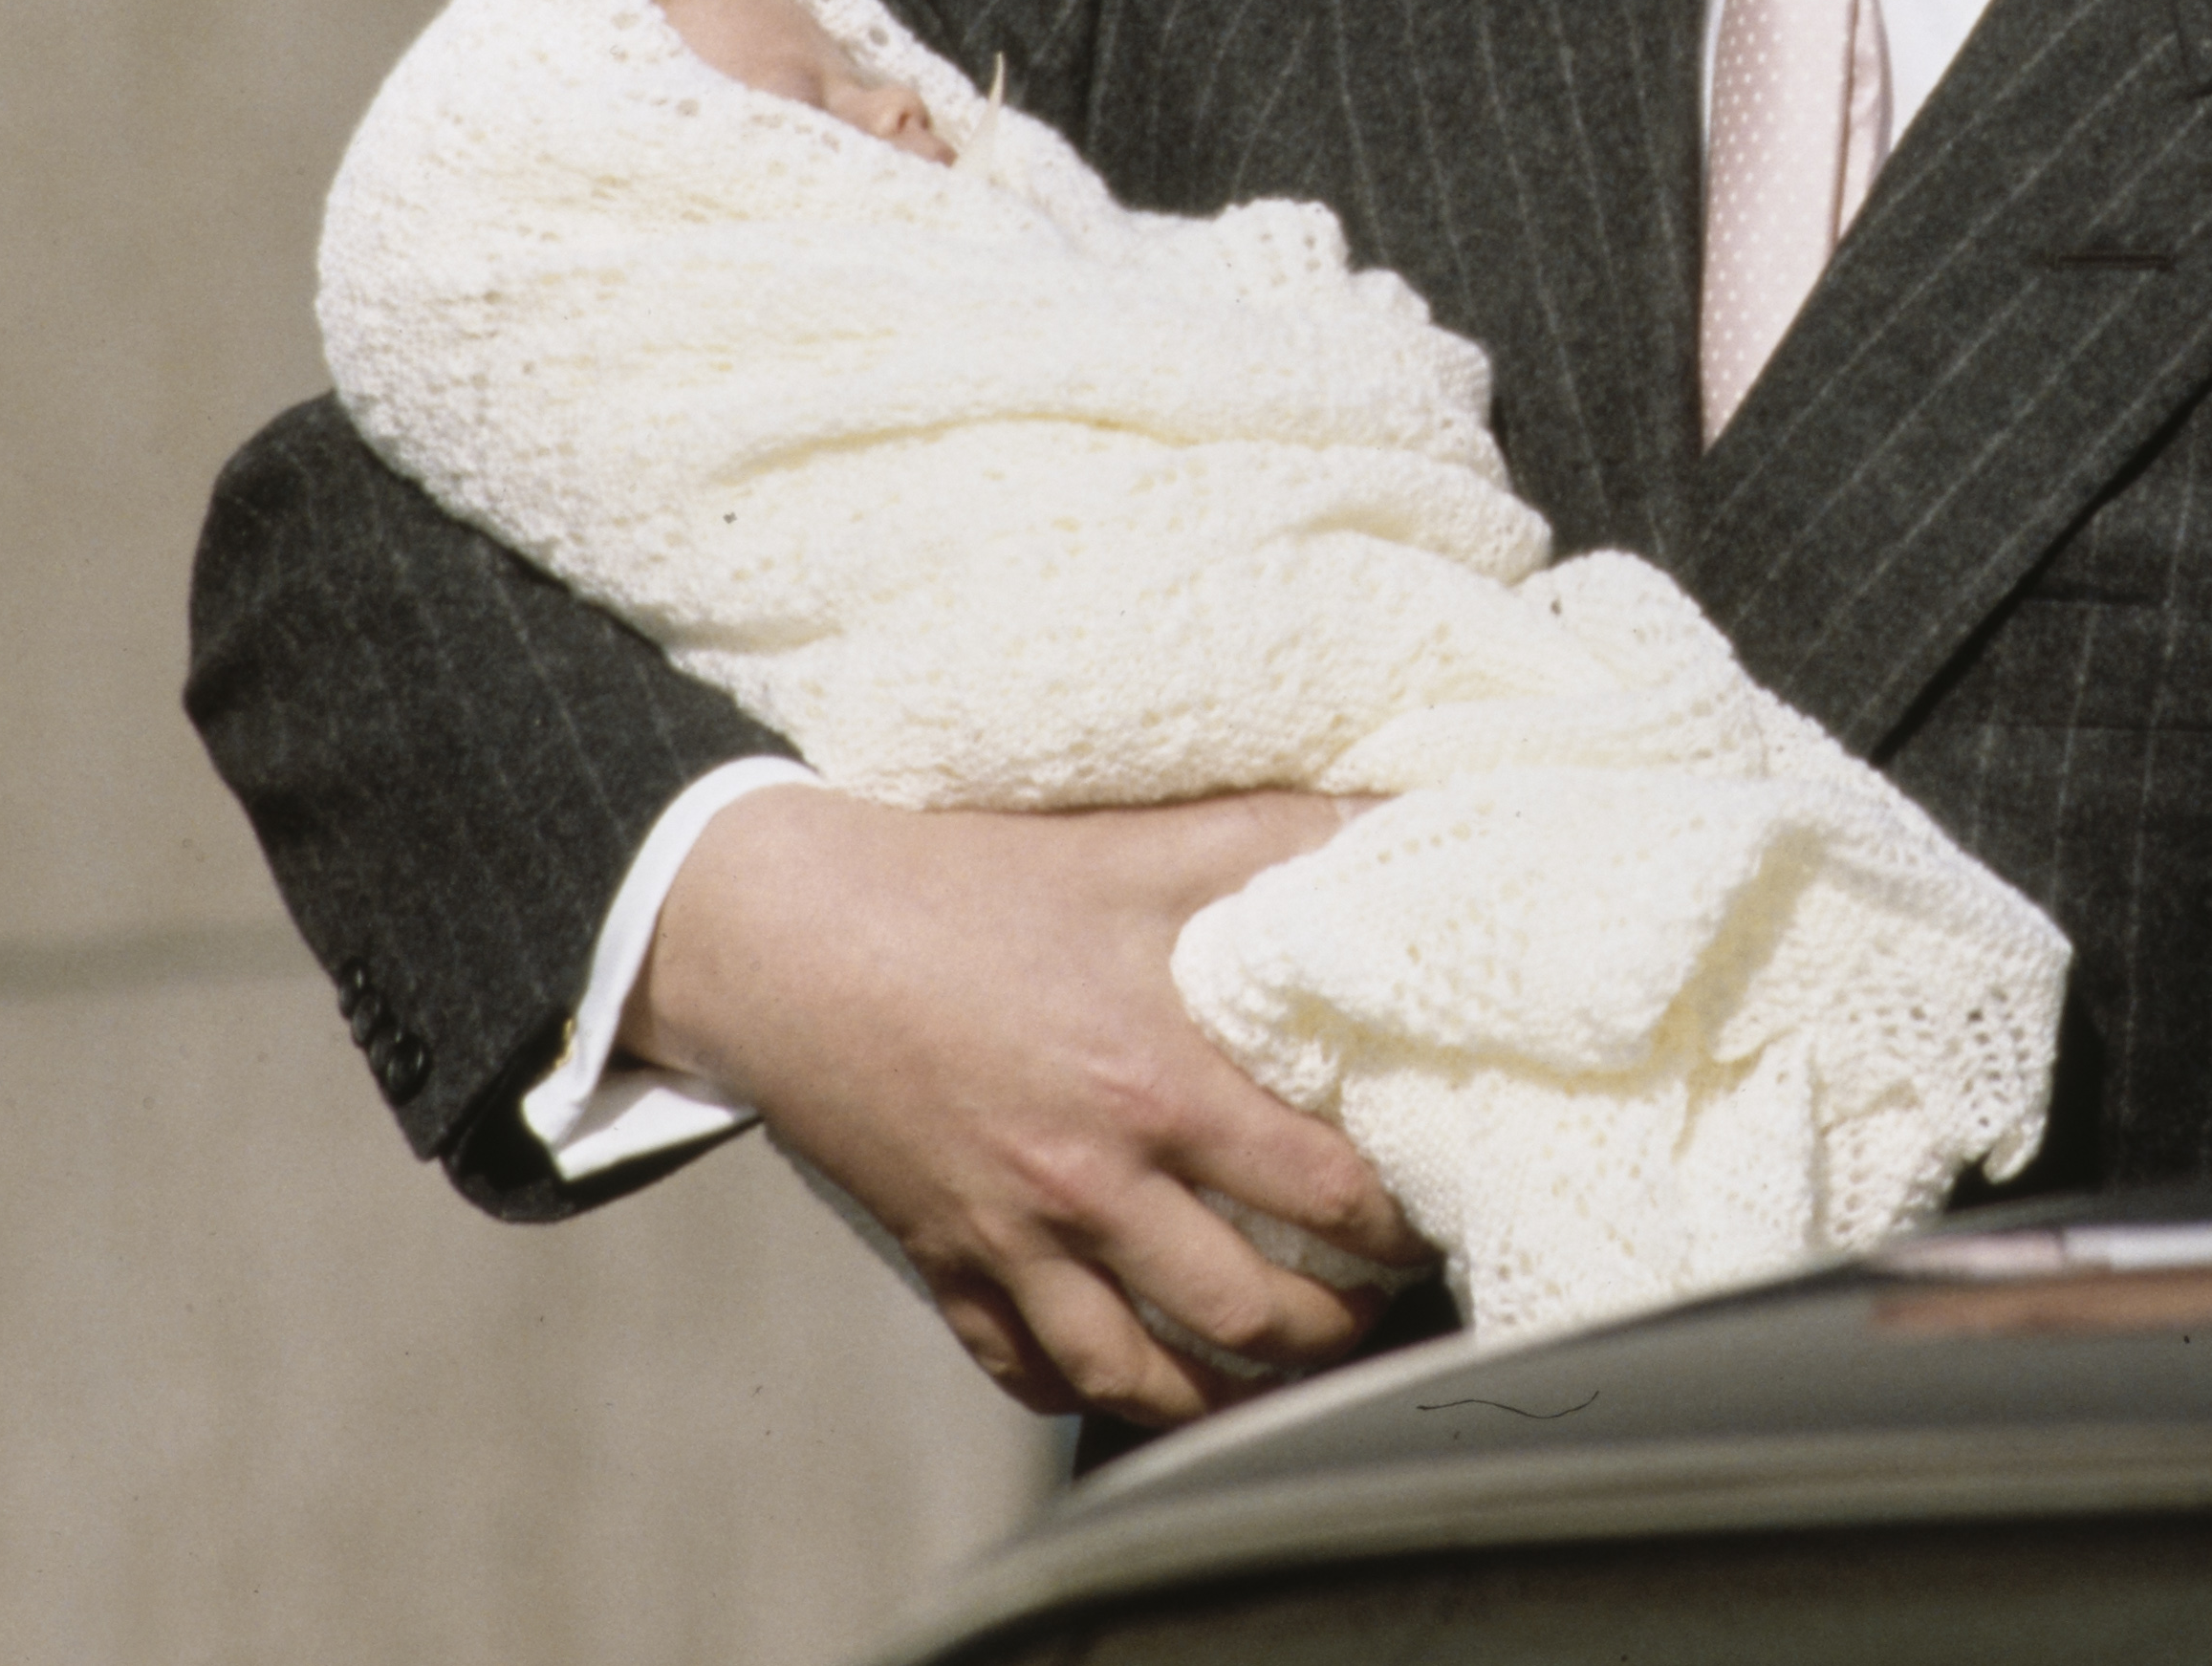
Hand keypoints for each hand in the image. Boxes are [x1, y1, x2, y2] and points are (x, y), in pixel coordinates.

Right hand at [624, 784, 1429, 1420]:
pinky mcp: (944, 1262)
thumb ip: (1273, 838)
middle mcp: (1088, 1181)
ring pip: (1142, 1373)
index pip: (1321, 1190)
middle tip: (1376, 1305)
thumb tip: (1392, 818)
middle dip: (1332, 1326)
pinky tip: (1136, 1375)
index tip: (1425, 1216)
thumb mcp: (1131, 847)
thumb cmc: (964, 884)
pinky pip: (1027, 1371)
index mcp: (1153, 1081)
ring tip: (1279, 1366)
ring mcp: (1011, 1237)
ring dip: (1226, 1390)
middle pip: (1247, 1310)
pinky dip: (1088, 1392)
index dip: (1394, 1218)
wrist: (785, 931)